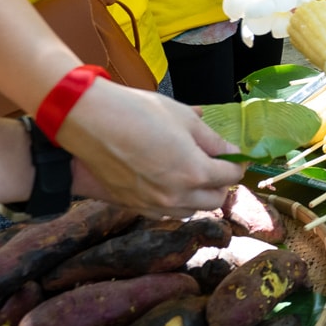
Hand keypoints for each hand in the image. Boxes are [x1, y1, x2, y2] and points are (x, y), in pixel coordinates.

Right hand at [55, 79, 247, 215]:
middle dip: (220, 183)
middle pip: (215, 200)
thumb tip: (228, 150)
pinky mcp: (134, 206)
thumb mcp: (183, 118)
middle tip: (215, 165)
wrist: (89, 123)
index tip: (234, 156)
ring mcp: (154, 204)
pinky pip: (165, 213)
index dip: (235, 164)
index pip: (230, 177)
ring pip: (191, 210)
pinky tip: (169, 184)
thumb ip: (211, 139)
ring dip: (198, 196)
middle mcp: (177, 196)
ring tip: (192, 175)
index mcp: (195, 172)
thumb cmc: (137, 113)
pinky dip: (175, 202)